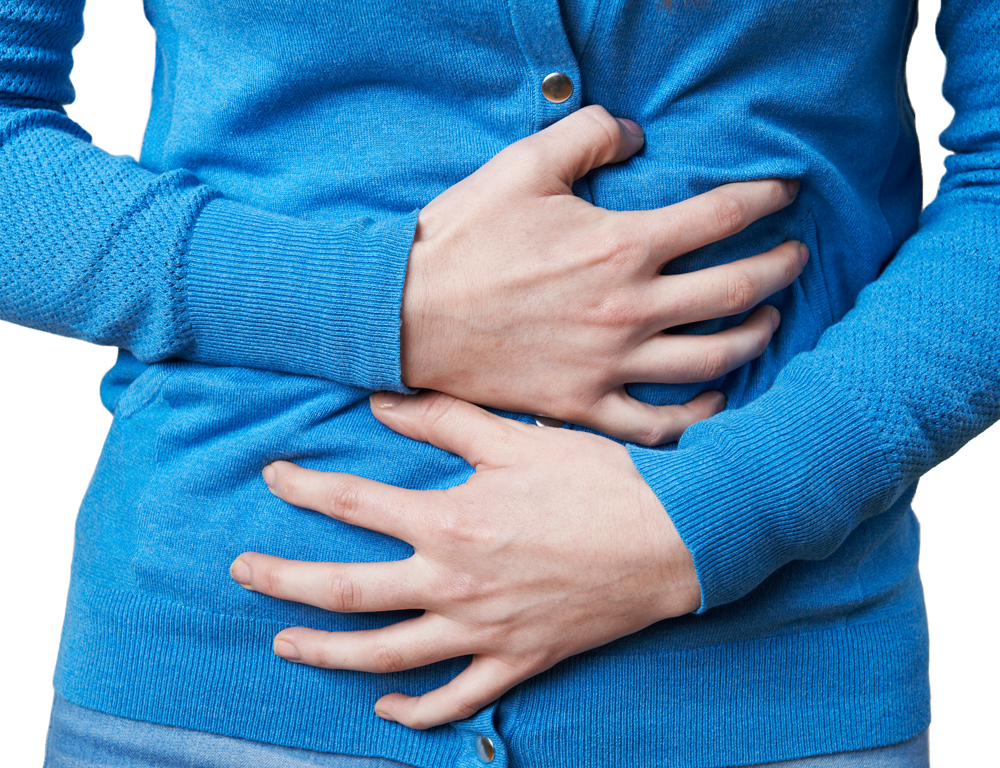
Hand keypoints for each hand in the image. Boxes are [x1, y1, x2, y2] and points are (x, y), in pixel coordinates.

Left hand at [230, 391, 700, 728]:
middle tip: (243, 574)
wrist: (673, 538)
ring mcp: (484, 630)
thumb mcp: (518, 439)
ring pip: (388, 652)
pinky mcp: (518, 659)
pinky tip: (384, 703)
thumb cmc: (599, 481)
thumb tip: (381, 401)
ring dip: (329, 651)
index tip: (273, 476)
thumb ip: (445, 421)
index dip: (305, 487)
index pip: (355, 503)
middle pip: (349, 590)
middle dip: (286, 580)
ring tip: (287, 643)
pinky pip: (457, 696)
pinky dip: (416, 707)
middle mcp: (455, 582)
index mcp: (451, 521)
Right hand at [401, 105, 805, 445]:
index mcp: (621, 245)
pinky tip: (715, 397)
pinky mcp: (583, 404)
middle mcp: (629, 309)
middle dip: (781, 269)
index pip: (721, 217)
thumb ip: (588, 135)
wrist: (406, 315)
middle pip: (735, 290)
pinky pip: (658, 422)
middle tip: (797, 258)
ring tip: (769, 320)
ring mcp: (610, 363)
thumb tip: (636, 133)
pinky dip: (697, 413)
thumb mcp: (523, 165)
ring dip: (755, 336)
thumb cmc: (463, 239)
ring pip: (712, 358)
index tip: (785, 193)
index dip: (765, 199)